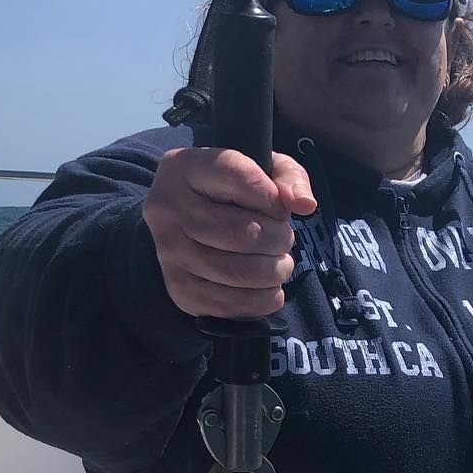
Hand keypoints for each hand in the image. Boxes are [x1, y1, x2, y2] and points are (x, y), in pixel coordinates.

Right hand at [143, 148, 317, 320]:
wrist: (188, 225)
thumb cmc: (231, 193)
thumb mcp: (260, 168)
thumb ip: (288, 176)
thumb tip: (304, 204)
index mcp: (183, 168)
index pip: (234, 174)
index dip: (270, 195)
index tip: (279, 206)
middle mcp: (168, 210)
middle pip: (243, 233)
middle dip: (279, 239)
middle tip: (283, 239)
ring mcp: (170, 253)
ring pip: (240, 272)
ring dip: (276, 271)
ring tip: (279, 262)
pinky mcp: (180, 290)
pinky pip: (233, 304)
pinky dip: (264, 299)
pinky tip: (268, 287)